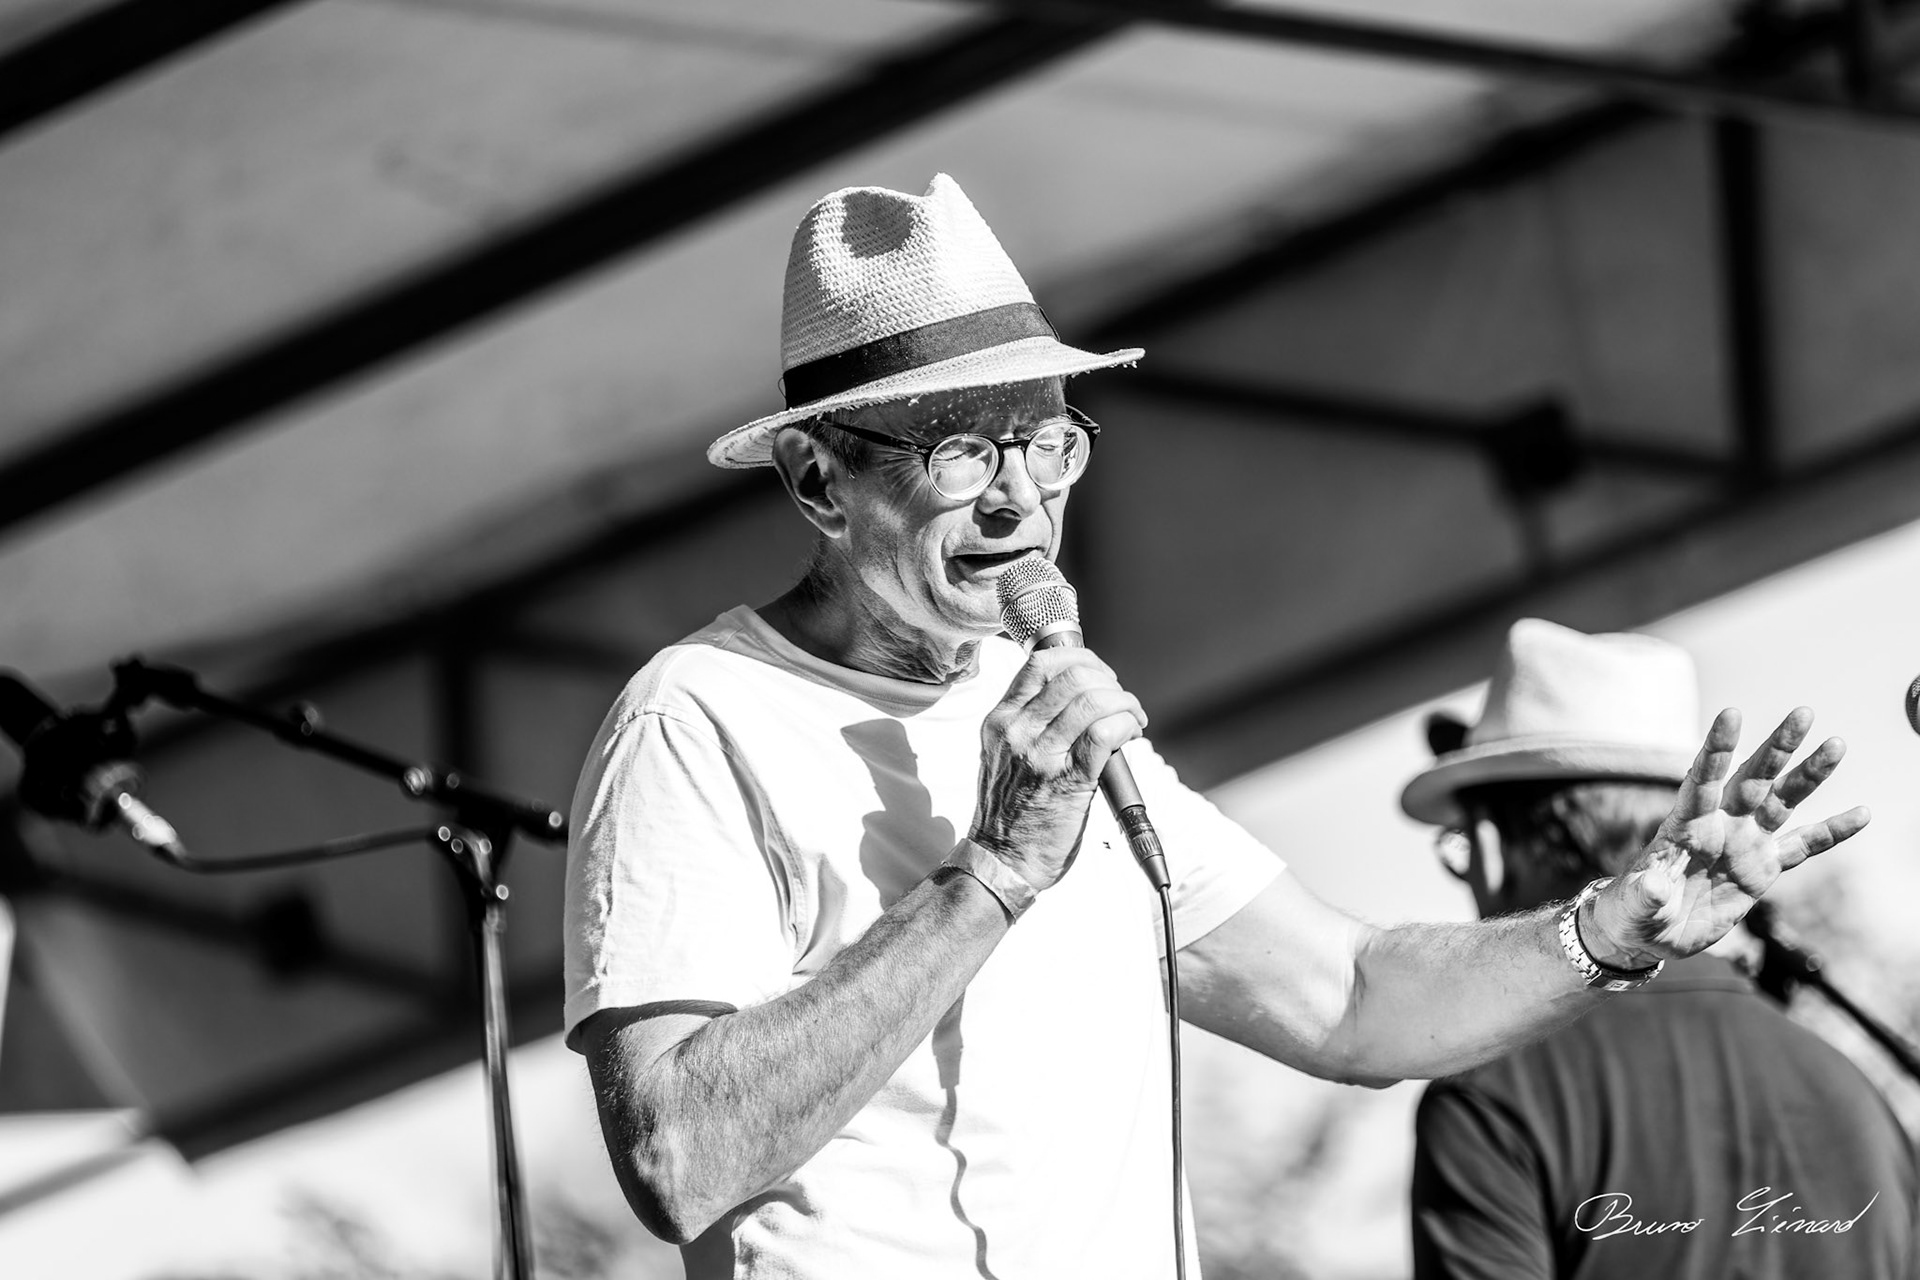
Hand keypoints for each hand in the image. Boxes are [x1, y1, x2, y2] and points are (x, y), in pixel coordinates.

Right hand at [970, 648, 1146, 893]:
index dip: (1081, 657)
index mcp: (1002, 720)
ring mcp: (1041, 754)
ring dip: (1124, 702)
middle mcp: (1018, 731)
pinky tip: (1132, 733)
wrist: (1001, 861)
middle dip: (1109, 680)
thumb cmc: (1008, 812)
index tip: (1098, 674)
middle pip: (1073, 674)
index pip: (1041, 663)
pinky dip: (1127, 724)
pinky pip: (1104, 733)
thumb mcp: (1004, 754)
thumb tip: (1076, 698)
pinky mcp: (1068, 779)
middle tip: (1120, 699)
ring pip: (1092, 699)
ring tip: (1133, 717)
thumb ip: (1030, 723)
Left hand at [1588, 707, 1870, 964]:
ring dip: (1809, 775)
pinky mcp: (1763, 868)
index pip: (1702, 779)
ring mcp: (1744, 843)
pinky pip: (1803, 846)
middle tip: (1803, 713)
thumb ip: (1645, 894)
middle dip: (1777, 747)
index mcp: (1684, 826)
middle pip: (1752, 778)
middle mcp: (1719, 825)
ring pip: (1782, 801)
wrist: (1652, 932)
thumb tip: (1652, 883)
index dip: (1717, 748)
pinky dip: (1831, 832)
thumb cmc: (1634, 911)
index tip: (1732, 713)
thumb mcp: (1635, 906)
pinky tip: (1861, 813)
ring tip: (1836, 745)